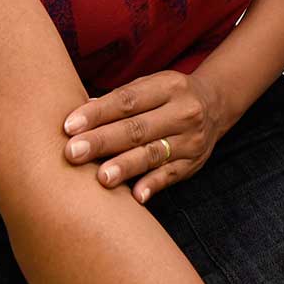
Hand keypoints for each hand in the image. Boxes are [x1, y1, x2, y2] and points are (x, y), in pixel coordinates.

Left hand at [63, 71, 230, 203]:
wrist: (215, 106)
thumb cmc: (167, 97)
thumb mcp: (149, 87)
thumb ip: (118, 100)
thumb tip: (79, 115)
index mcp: (168, 86)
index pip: (128, 100)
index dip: (98, 113)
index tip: (69, 126)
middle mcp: (182, 111)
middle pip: (137, 128)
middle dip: (103, 141)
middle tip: (73, 153)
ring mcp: (190, 139)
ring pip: (153, 154)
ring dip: (126, 166)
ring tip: (101, 177)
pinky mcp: (193, 163)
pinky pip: (171, 176)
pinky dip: (153, 185)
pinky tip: (136, 197)